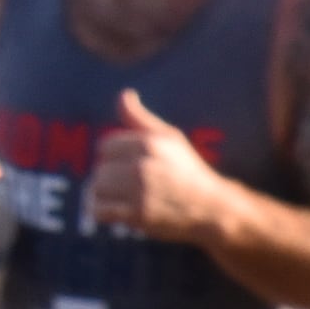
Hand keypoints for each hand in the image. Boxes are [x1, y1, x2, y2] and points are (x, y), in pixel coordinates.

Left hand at [86, 88, 232, 242]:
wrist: (213, 208)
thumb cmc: (187, 171)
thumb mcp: (169, 138)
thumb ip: (140, 117)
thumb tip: (124, 94)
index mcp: (148, 143)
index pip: (104, 146)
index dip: (113, 158)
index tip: (127, 166)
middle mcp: (143, 165)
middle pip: (99, 169)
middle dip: (109, 179)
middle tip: (127, 187)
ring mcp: (140, 191)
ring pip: (96, 190)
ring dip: (104, 197)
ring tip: (123, 199)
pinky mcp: (138, 214)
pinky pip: (99, 211)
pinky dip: (103, 214)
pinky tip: (117, 212)